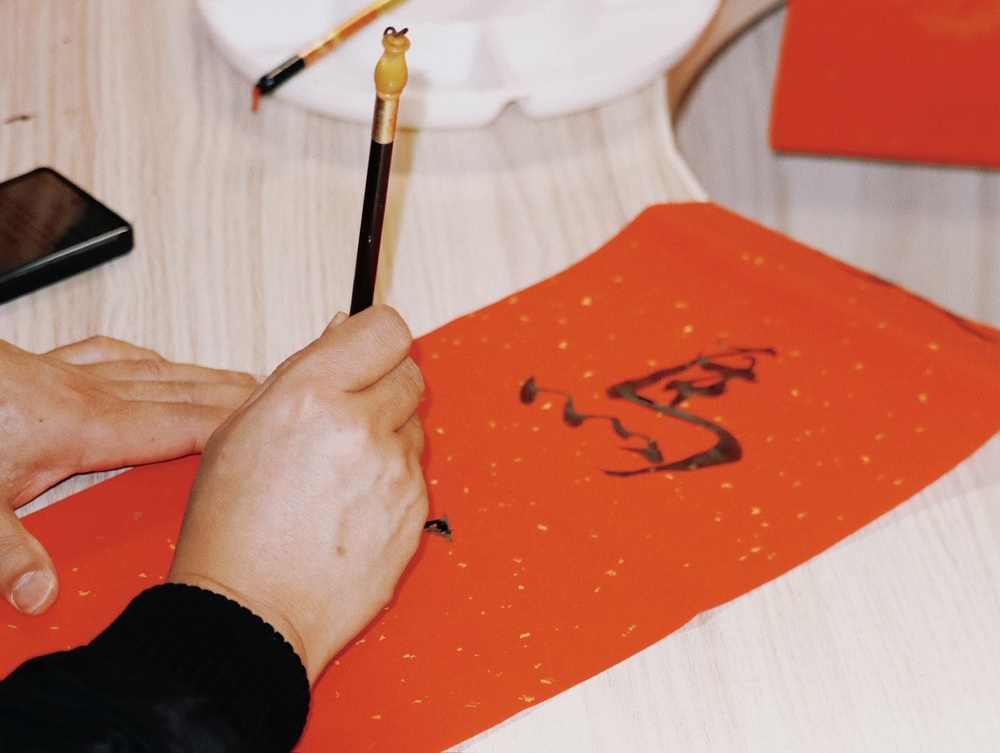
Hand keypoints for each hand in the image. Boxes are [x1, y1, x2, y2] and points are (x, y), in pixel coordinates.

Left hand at [0, 337, 257, 614]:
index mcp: (81, 426)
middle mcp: (80, 393)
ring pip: (152, 369)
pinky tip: (148, 361)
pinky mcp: (35, 366)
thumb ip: (7, 553)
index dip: (234, 424)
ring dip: (198, 375)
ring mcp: (60, 373)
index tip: (275, 423)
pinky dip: (142, 359)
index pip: (182, 424)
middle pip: (179, 389)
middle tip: (276, 394)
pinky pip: (108, 355)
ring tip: (233, 380)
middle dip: (232, 393)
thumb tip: (41, 594)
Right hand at [168, 306, 427, 682]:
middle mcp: (359, 427)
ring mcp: (394, 472)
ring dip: (388, 435)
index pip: (384, 328)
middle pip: (409, 372)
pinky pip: (416, 474)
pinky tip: (353, 506)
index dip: (376, 335)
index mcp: (310, 395)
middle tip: (349, 413)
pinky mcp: (416, 511)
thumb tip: (344, 330)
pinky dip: (393, 481)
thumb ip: (301, 371)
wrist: (250, 612)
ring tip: (340, 473)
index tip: (368, 346)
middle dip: (383, 384)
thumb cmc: (232, 528)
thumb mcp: (241, 428)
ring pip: (414, 425)